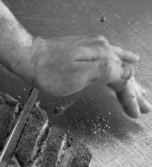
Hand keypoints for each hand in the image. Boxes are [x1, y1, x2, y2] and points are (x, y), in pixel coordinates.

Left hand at [28, 35, 150, 117]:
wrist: (31, 57)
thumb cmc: (50, 71)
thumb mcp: (79, 75)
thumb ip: (106, 72)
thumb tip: (129, 72)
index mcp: (103, 57)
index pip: (124, 81)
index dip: (131, 98)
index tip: (137, 112)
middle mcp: (102, 50)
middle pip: (125, 74)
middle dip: (136, 92)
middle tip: (146, 105)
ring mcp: (94, 49)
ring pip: (120, 66)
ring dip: (131, 80)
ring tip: (141, 90)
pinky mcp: (85, 50)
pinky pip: (111, 57)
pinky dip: (122, 63)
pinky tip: (129, 60)